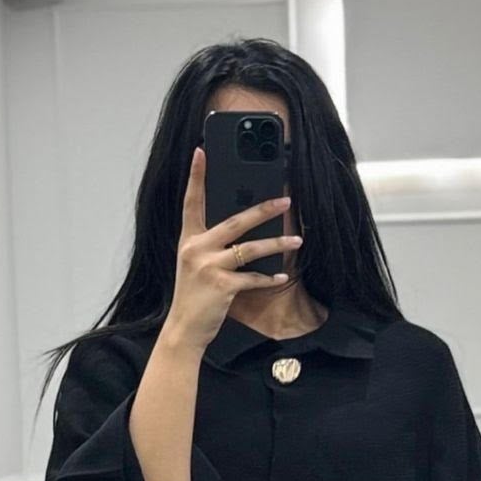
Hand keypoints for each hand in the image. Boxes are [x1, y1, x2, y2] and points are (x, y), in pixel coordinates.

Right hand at [164, 145, 302, 352]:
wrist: (184, 329)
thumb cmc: (194, 295)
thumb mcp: (197, 264)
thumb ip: (213, 244)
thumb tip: (244, 229)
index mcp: (188, 239)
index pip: (191, 201)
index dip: (196, 176)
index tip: (201, 151)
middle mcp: (195, 248)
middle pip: (235, 220)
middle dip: (263, 209)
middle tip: (285, 199)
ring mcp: (207, 266)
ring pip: (250, 248)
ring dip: (277, 244)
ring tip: (296, 239)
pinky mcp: (221, 285)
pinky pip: (253, 277)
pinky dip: (269, 278)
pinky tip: (282, 276)